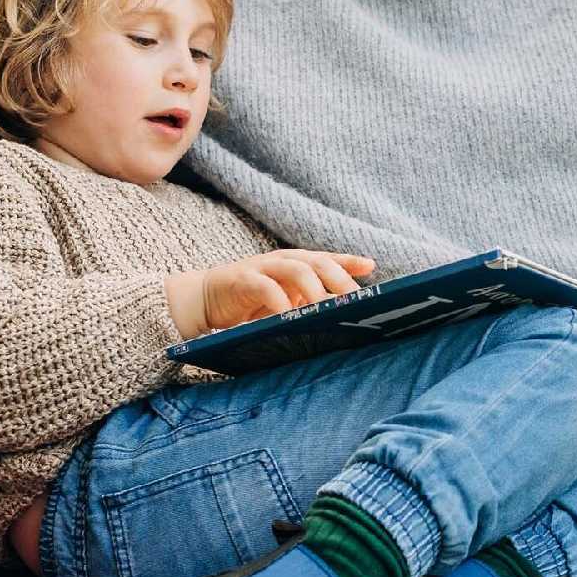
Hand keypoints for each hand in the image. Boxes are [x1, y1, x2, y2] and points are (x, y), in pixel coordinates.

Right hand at [166, 249, 376, 338]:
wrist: (206, 299)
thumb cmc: (252, 304)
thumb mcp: (286, 302)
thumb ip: (309, 304)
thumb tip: (342, 317)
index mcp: (296, 265)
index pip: (327, 259)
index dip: (348, 261)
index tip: (370, 267)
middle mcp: (283, 261)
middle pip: (316, 261)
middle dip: (337, 277)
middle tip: (353, 297)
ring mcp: (262, 268)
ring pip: (295, 269)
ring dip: (313, 287)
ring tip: (326, 308)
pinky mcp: (242, 280)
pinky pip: (265, 286)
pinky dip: (279, 300)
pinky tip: (289, 315)